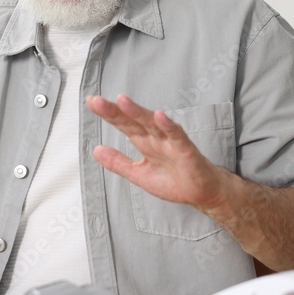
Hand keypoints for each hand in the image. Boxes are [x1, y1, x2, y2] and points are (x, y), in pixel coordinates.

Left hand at [85, 94, 233, 212]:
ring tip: (122, 101)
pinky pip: (177, 136)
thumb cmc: (174, 180)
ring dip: (138, 112)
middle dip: (116, 110)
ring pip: (152, 123)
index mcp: (143, 142)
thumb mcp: (139, 174)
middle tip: (97, 101)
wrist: (202, 193)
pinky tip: (159, 117)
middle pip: (133, 120)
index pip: (123, 124)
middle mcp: (155, 137)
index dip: (108, 113)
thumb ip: (118, 162)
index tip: (91, 102)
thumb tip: (95, 150)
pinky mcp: (186, 150)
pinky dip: (168, 126)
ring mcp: (171, 142)